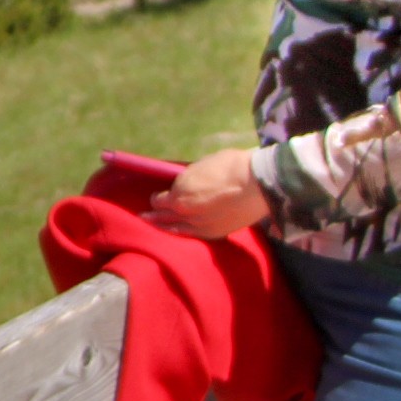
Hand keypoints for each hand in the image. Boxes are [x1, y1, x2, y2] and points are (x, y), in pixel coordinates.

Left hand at [143, 147, 271, 239]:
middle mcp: (185, 211)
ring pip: (176, 229)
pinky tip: (179, 232)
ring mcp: (199, 225)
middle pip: (164, 216)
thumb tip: (184, 183)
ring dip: (164, 227)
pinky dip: (183, 232)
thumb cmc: (231, 166)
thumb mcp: (202, 166)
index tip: (157, 196)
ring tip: (155, 227)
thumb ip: (189, 178)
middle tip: (143, 217)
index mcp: (180, 192)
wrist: (257, 184)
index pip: (160, 200)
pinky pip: (193, 234)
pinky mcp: (214, 233)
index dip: (157, 198)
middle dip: (153, 216)